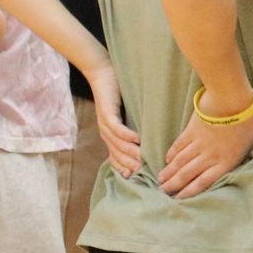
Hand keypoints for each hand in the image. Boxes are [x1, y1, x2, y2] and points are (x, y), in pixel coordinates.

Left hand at [87, 62, 142, 178]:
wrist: (102, 74)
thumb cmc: (118, 94)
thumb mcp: (126, 116)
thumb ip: (134, 129)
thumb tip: (151, 141)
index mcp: (110, 137)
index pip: (116, 159)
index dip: (126, 169)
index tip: (138, 178)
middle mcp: (106, 134)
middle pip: (118, 155)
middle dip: (131, 165)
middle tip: (145, 173)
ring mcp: (105, 124)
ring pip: (118, 144)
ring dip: (131, 153)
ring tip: (144, 160)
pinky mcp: (107, 114)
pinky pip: (117, 128)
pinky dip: (127, 135)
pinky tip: (138, 140)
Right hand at [158, 92, 252, 197]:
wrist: (230, 97)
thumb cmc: (251, 116)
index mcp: (226, 160)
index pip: (206, 181)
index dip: (192, 192)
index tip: (181, 200)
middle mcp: (209, 155)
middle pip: (188, 174)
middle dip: (175, 186)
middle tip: (165, 194)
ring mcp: (198, 143)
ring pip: (181, 162)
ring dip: (170, 173)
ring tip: (161, 182)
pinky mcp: (191, 130)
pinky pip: (179, 145)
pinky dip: (172, 154)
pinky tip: (166, 160)